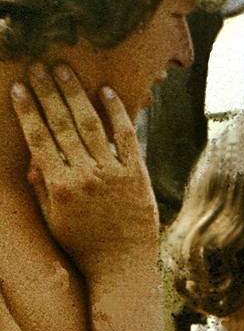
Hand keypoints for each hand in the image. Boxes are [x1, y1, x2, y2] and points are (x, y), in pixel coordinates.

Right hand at [12, 64, 155, 272]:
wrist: (122, 265)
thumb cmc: (82, 244)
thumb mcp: (53, 218)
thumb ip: (42, 185)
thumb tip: (32, 156)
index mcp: (59, 185)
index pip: (38, 138)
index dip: (27, 110)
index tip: (19, 87)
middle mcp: (85, 176)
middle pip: (62, 124)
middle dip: (48, 92)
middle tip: (38, 65)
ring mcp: (114, 174)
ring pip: (92, 124)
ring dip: (76, 94)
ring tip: (64, 70)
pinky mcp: (138, 175)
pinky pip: (127, 137)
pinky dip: (117, 112)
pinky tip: (107, 91)